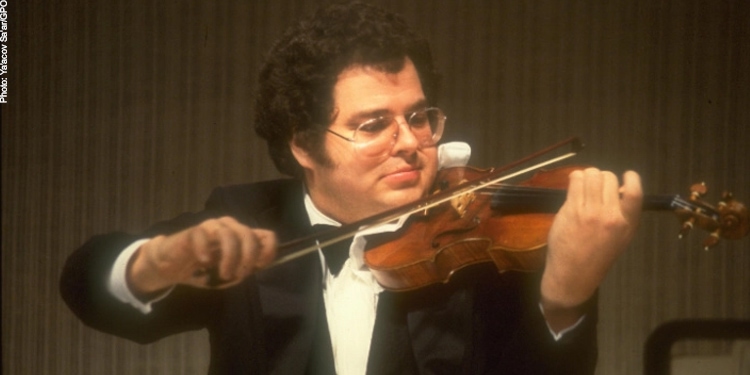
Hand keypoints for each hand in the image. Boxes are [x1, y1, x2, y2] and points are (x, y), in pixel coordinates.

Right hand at [127, 217, 276, 297]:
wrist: (173, 267)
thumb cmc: (204, 271)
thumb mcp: (229, 276)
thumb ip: (244, 270)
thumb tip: (257, 267)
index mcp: (243, 237)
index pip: (267, 236)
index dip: (269, 251)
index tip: (259, 267)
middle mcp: (231, 227)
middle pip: (250, 235)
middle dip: (248, 258)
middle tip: (238, 275)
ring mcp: (212, 227)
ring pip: (230, 235)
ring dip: (230, 258)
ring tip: (224, 274)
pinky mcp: (194, 231)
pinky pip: (203, 235)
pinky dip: (206, 251)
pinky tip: (204, 262)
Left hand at [541, 168, 641, 316]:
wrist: (573, 275)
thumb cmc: (596, 256)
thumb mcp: (620, 238)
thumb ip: (622, 214)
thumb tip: (620, 189)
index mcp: (627, 224)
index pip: (635, 192)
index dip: (631, 178)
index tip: (625, 176)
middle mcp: (612, 216)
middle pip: (609, 178)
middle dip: (602, 177)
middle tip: (594, 187)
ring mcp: (592, 212)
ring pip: (593, 175)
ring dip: (587, 175)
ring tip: (583, 185)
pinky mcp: (573, 210)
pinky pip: (576, 180)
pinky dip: (575, 178)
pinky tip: (574, 184)